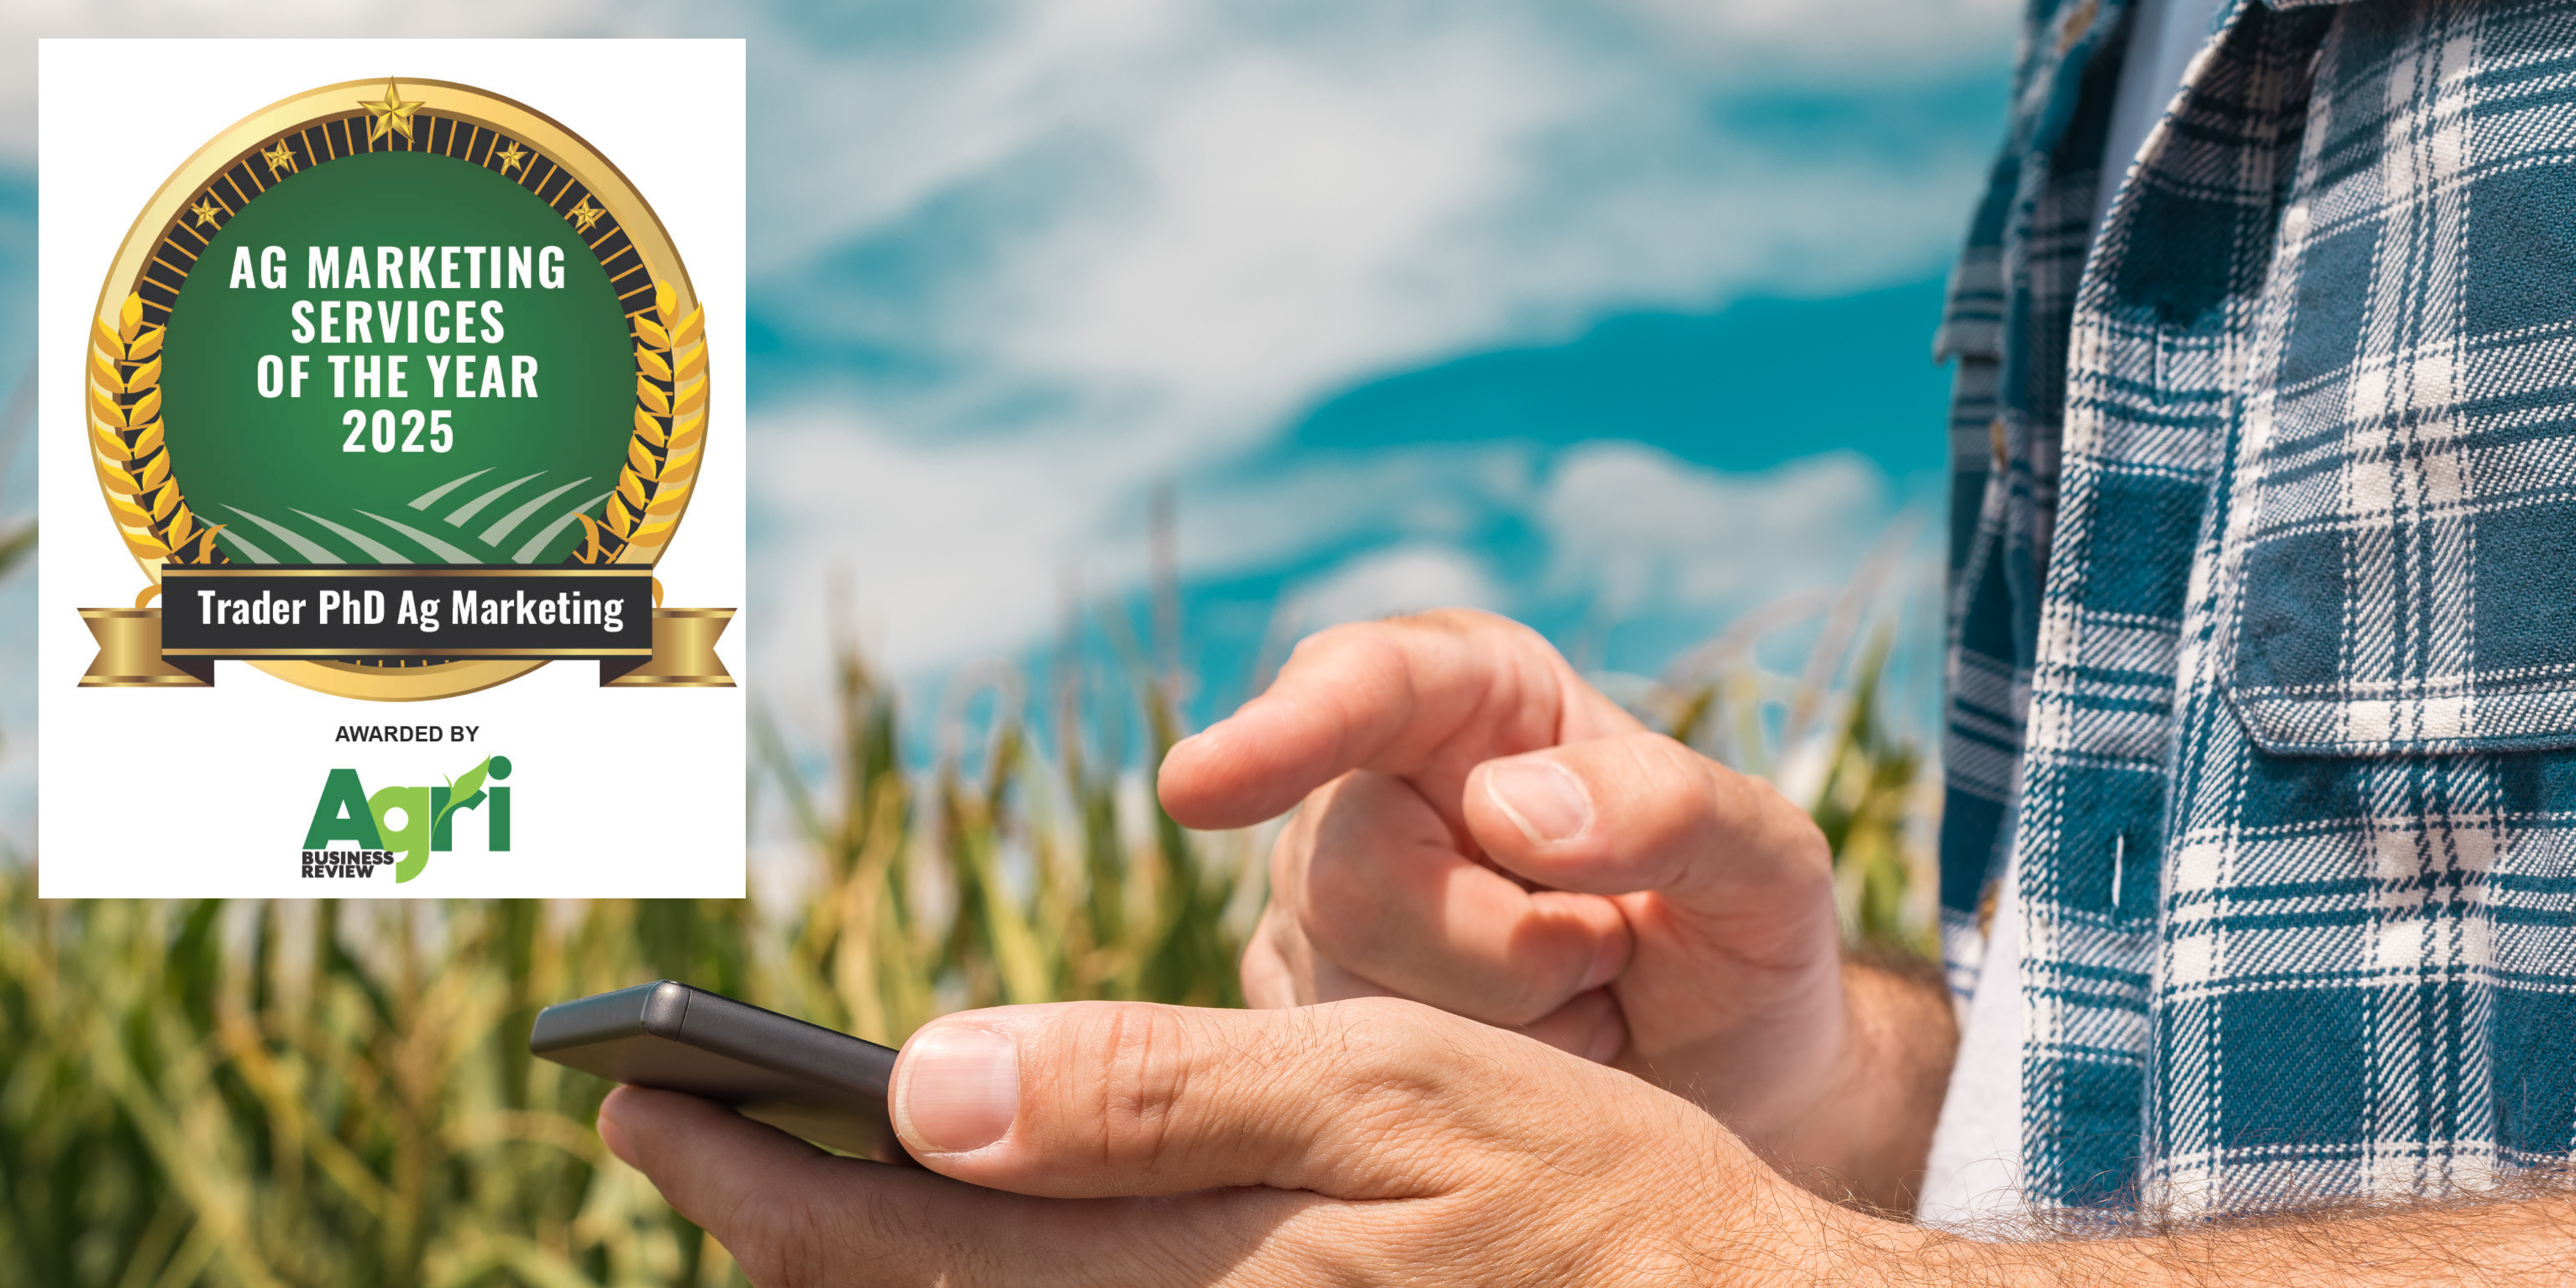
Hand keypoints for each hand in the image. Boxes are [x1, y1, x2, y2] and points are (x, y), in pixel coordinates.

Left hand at [597, 997, 1916, 1285]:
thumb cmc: (1576, 1190)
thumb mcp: (1387, 1092)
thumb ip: (1157, 1096)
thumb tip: (927, 1088)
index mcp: (1189, 1270)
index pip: (899, 1245)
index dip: (750, 1170)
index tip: (639, 1094)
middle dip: (765, 1214)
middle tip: (656, 1118)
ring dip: (853, 1262)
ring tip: (773, 1173)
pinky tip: (953, 1236)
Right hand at [1156, 610, 1950, 1206]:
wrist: (1730, 1081)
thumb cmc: (1741, 942)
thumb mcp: (1768, 867)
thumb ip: (1673, 810)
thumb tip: (1505, 808)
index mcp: (1474, 696)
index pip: (1362, 685)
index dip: (1282, 733)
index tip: (1197, 788)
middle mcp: (1371, 789)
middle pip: (1348, 877)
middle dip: (1502, 956)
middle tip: (1608, 964)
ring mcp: (1319, 913)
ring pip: (1337, 999)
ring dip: (1493, 1038)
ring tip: (1578, 1014)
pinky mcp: (1297, 1024)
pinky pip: (1328, 1086)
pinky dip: (1448, 1103)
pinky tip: (1518, 1073)